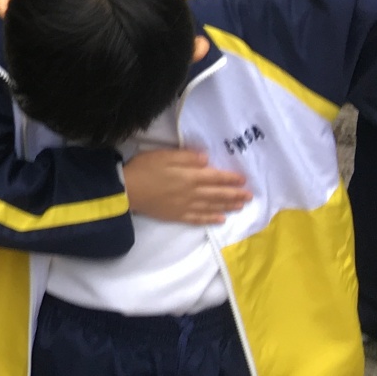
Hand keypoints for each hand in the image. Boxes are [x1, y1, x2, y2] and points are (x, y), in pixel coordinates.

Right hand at [123, 149, 250, 224]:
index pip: (215, 177)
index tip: (243, 179)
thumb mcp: (163, 155)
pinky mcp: (178, 216)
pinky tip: (220, 220)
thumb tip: (207, 159)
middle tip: (249, 195)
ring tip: (241, 206)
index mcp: (189, 176)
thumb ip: (186, 157)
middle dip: (234, 194)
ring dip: (227, 206)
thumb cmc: (144, 168)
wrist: (127, 190)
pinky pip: (199, 219)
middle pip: (217, 194)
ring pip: (212, 207)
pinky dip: (211, 219)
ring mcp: (186, 206)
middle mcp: (192, 193)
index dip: (230, 178)